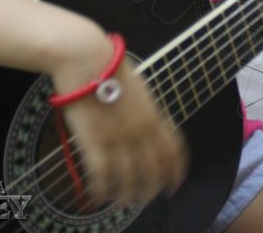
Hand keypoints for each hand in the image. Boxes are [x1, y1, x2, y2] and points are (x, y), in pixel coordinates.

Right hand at [52, 45, 186, 208]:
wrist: (86, 59)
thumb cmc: (109, 66)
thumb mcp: (139, 88)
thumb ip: (146, 111)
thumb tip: (149, 125)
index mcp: (154, 116)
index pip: (173, 152)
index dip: (175, 172)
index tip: (173, 185)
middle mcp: (141, 132)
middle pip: (153, 171)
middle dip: (152, 189)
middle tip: (145, 198)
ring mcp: (118, 138)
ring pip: (129, 179)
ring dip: (127, 196)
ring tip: (123, 202)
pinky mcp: (94, 142)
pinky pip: (102, 176)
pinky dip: (103, 190)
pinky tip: (100, 197)